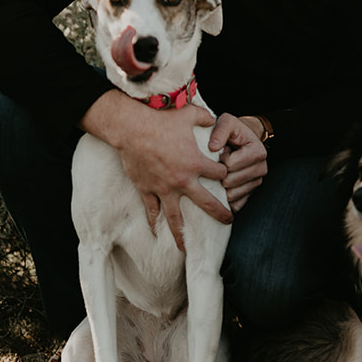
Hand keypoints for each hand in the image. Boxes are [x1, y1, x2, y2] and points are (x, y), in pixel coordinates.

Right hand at [81, 91, 230, 250]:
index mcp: (196, 163)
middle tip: (229, 221)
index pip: (219, 174)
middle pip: (206, 203)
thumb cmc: (162, 120)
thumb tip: (214, 119)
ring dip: (182, 233)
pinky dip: (153, 223)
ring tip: (188, 247)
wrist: (133, 130)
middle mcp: (182, 180)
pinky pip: (151, 211)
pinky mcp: (147, 190)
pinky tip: (156, 235)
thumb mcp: (189, 114)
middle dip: (220, 213)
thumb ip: (205, 117)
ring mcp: (164, 189)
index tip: (224, 174)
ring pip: (177, 217)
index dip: (224, 173)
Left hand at [209, 113, 268, 211]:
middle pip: (230, 181)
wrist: (242, 140)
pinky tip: (221, 188)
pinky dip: (225, 199)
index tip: (221, 151)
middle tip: (220, 163)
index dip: (220, 159)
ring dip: (221, 186)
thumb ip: (220, 130)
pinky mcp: (251, 194)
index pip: (230, 164)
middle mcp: (261, 168)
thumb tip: (213, 148)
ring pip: (232, 195)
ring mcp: (257, 182)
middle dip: (219, 173)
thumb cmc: (233, 131)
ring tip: (222, 172)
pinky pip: (236, 204)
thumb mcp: (227, 122)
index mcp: (257, 151)